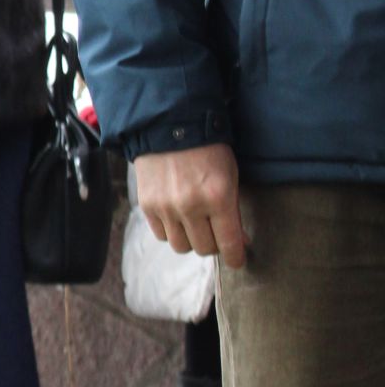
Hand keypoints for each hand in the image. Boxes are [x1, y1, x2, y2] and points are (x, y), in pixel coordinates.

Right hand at [136, 142, 246, 268]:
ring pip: (181, 246)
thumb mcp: (230, 175)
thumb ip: (233, 210)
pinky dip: (172, 231)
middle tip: (216, 232)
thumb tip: (238, 242)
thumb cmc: (208, 149)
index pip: (229, 244)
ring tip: (195, 224)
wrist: (169, 125)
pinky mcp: (148, 206)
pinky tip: (177, 216)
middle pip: (204, 248)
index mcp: (218, 197)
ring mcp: (166, 208)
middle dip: (214, 244)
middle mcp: (190, 206)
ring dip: (191, 239)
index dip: (235, 257)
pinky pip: (162, 235)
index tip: (238, 260)